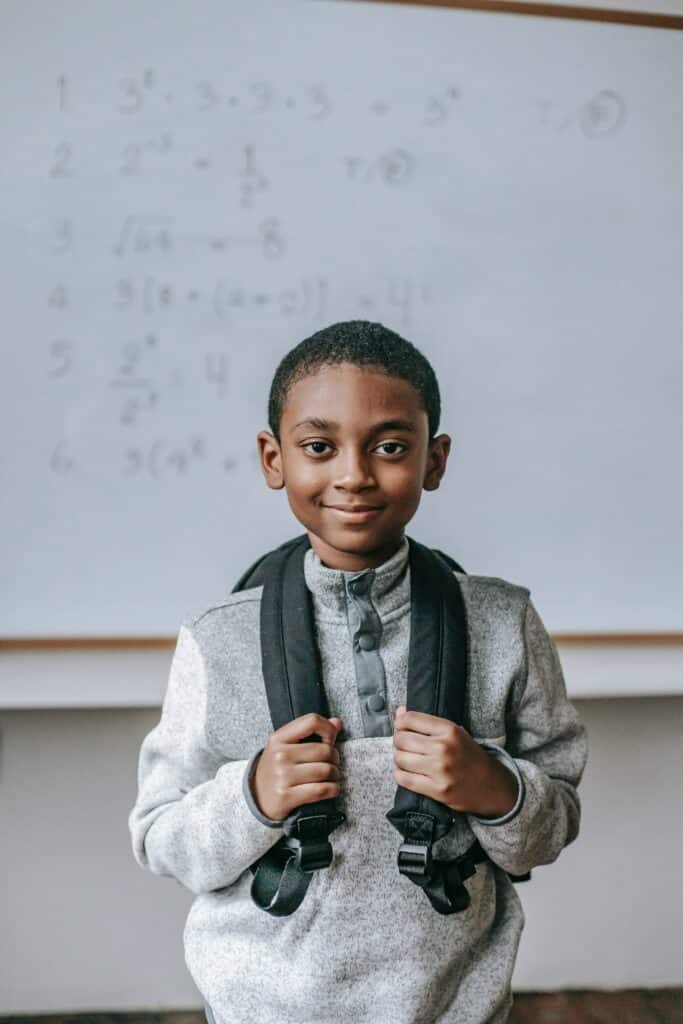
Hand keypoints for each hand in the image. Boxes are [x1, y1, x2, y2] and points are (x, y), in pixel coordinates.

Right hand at [252, 713, 342, 819]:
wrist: (257, 798)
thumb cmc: (277, 768)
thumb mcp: (286, 746)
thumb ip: (311, 732)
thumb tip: (337, 722)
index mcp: (279, 738)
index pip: (312, 721)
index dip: (328, 729)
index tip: (329, 741)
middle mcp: (280, 755)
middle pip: (325, 750)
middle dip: (334, 758)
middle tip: (331, 763)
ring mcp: (282, 776)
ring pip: (326, 771)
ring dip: (334, 775)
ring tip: (330, 777)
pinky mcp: (287, 796)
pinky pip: (322, 790)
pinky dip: (333, 789)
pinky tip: (331, 789)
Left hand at [391, 706, 517, 818]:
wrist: (490, 784)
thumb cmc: (469, 756)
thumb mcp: (454, 732)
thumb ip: (426, 722)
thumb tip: (399, 711)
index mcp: (449, 730)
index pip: (411, 719)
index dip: (400, 723)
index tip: (401, 727)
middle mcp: (443, 748)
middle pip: (402, 740)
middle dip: (398, 742)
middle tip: (404, 745)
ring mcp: (440, 770)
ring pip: (400, 759)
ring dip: (399, 758)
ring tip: (407, 759)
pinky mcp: (437, 790)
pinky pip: (405, 780)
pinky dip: (400, 775)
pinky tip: (405, 772)